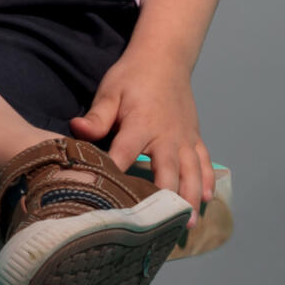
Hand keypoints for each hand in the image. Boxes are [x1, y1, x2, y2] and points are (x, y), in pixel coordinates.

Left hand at [70, 54, 214, 222]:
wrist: (165, 57)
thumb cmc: (132, 77)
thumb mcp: (110, 91)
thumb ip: (97, 115)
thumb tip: (77, 130)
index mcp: (141, 124)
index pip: (126, 154)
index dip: (118, 175)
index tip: (110, 201)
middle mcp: (167, 135)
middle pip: (167, 171)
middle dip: (164, 199)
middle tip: (160, 226)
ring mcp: (184, 137)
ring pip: (192, 171)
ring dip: (191, 197)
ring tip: (188, 223)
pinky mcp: (194, 137)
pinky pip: (204, 161)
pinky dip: (207, 180)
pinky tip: (207, 200)